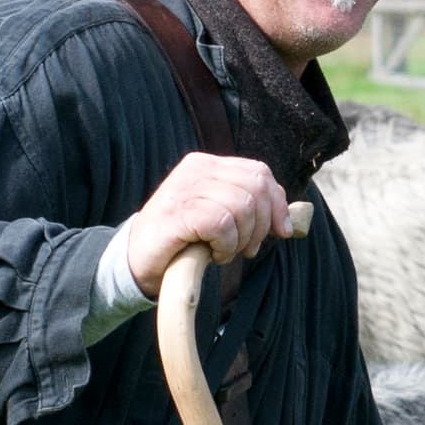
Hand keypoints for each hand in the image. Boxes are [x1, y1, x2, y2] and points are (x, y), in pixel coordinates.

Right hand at [122, 151, 290, 293]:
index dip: (277, 204)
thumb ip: (248, 209)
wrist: (136, 260)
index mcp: (207, 164)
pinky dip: (225, 245)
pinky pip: (222, 223)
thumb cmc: (182, 241)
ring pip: (242, 206)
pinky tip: (212, 254)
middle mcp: (197, 169)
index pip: (259, 172)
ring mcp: (185, 187)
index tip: (281, 232)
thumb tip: (289, 221)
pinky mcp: (178, 210)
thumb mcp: (218, 217)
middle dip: (261, 225)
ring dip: (241, 239)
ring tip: (224, 251)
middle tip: (246, 248)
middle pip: (256, 188)